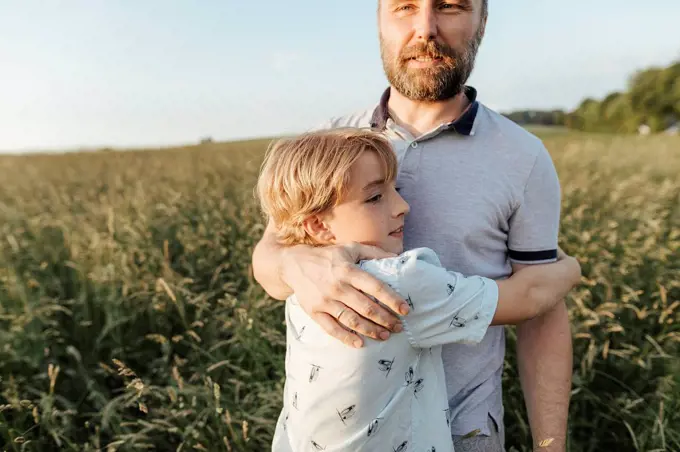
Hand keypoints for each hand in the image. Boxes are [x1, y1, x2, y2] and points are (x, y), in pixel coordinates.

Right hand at [281, 242, 409, 347]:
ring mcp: (325, 301)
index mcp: (348, 270)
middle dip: (385, 320)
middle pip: (366, 308)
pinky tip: (360, 344)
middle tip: (398, 327)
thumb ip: (373, 252)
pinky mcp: (314, 312)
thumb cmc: (327, 256)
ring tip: (384, 336)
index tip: (405, 310)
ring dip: (371, 331)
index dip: (392, 299)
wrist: (293, 264)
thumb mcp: (349, 247)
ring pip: (352, 320)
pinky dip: (346, 338)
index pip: (375, 287)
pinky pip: (332, 328)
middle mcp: (337, 286)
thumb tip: (396, 257)